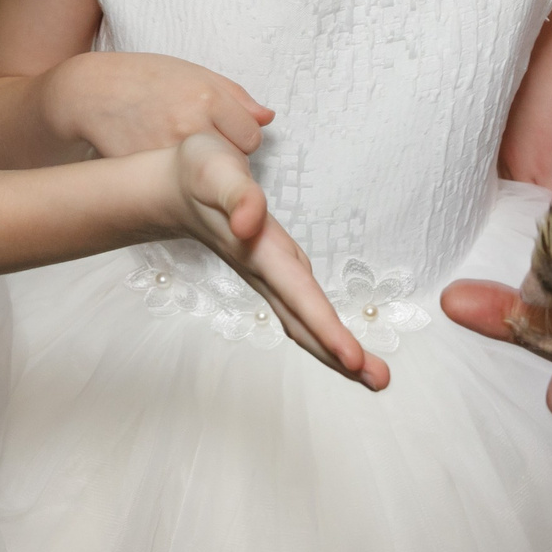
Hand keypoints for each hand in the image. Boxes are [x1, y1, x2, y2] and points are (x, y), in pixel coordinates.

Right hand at [39, 52, 271, 159]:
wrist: (91, 93)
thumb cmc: (144, 78)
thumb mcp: (192, 72)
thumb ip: (235, 96)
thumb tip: (268, 118)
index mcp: (206, 97)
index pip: (252, 136)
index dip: (241, 135)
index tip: (227, 131)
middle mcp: (190, 126)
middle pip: (235, 162)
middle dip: (226, 156)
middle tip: (205, 143)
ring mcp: (168, 153)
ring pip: (208, 180)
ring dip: (204, 173)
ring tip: (185, 155)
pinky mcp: (148, 173)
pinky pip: (179, 188)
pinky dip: (178, 182)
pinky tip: (165, 167)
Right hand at [170, 133, 388, 390]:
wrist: (171, 188)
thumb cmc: (199, 172)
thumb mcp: (215, 171)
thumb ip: (237, 195)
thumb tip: (250, 223)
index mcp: (259, 250)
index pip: (297, 295)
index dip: (324, 327)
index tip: (353, 359)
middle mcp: (264, 271)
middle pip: (302, 322)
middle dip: (339, 354)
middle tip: (380, 380)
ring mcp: (264, 277)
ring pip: (300, 322)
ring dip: (333, 351)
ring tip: (371, 374)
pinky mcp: (267, 273)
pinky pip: (297, 311)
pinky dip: (320, 333)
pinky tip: (336, 349)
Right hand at [500, 32, 551, 183]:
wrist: (535, 58)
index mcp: (542, 168)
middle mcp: (516, 168)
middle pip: (533, 206)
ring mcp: (501, 158)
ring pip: (519, 193)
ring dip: (536, 195)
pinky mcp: (495, 147)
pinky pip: (508, 177)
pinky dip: (524, 181)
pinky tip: (538, 171)